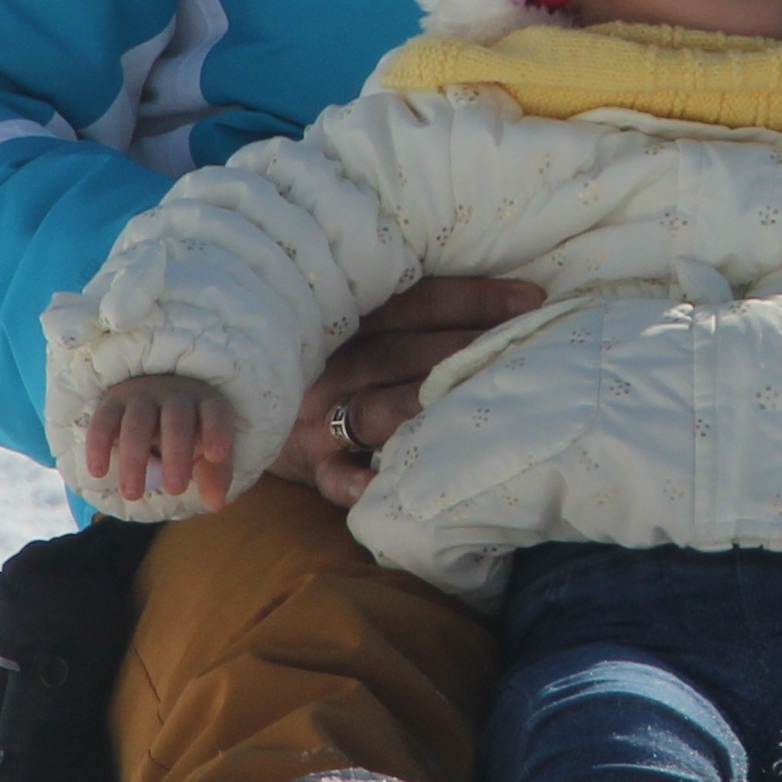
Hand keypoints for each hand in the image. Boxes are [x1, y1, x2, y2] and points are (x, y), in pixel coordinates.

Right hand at [83, 375, 237, 508]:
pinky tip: (98, 472)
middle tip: (175, 490)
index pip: (215, 413)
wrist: (154, 400)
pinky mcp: (113, 402)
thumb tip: (216, 504)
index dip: (217, 431)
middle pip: (176, 420)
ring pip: (137, 422)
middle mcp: (175, 395)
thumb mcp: (206, 452)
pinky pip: (104, 420)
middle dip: (176, 455)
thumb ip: (213, 476)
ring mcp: (142, 396)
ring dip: (134, 459)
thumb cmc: (189, 433)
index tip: (216, 456)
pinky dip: (98, 445)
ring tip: (132, 494)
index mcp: (206, 404)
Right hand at [269, 274, 544, 506]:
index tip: (531, 301)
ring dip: (426, 406)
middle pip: (403, 352)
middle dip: (464, 349)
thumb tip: (507, 299)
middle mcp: (334, 365)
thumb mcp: (357, 329)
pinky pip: (334, 477)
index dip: (473, 299)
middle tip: (522, 347)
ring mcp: (319, 418)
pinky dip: (358, 481)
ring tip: (478, 403)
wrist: (250, 415)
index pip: (417, 303)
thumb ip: (410, 314)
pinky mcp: (312, 466)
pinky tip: (388, 482)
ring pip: (376, 409)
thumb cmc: (331, 368)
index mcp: (350, 323)